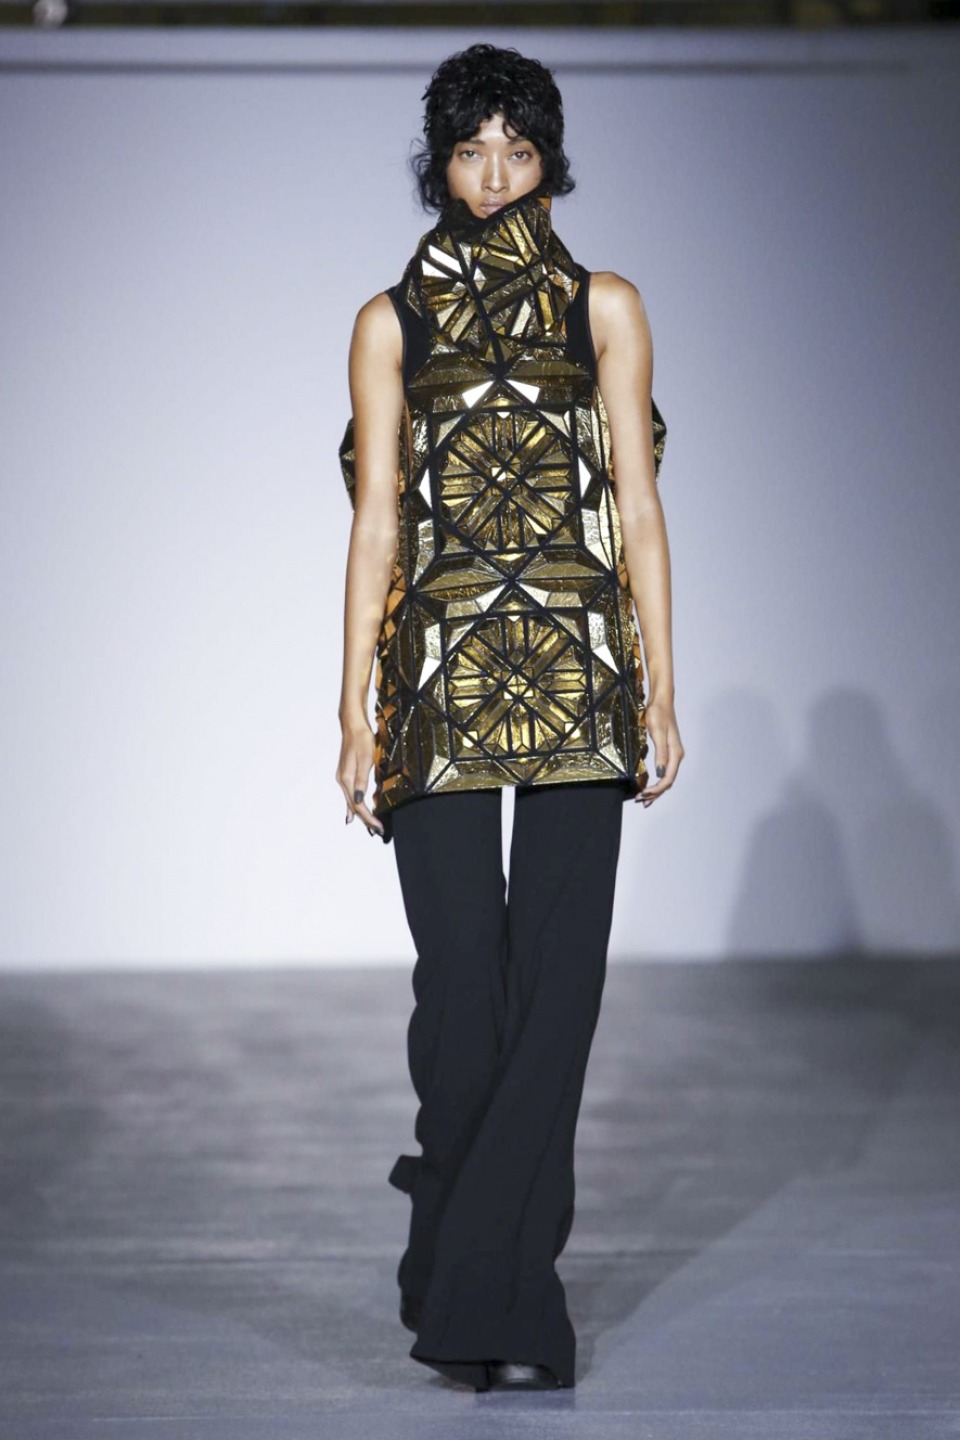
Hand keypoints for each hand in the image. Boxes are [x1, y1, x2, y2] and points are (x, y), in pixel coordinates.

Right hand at [337, 719, 384, 835]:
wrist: (352, 725)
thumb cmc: (361, 739)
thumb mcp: (366, 759)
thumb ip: (362, 781)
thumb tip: (358, 801)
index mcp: (347, 779)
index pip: (358, 805)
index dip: (368, 818)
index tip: (379, 827)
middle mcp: (342, 781)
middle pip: (353, 807)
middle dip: (366, 820)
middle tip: (378, 831)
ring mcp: (342, 778)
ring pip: (351, 802)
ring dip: (361, 815)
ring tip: (371, 825)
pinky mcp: (346, 774)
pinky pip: (350, 795)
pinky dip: (354, 806)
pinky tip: (353, 814)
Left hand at [637, 695, 683, 806]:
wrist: (662, 701)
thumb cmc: (658, 714)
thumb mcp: (657, 732)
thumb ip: (660, 753)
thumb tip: (660, 773)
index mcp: (675, 753)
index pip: (668, 778)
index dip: (657, 790)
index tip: (644, 795)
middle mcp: (676, 756)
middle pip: (668, 781)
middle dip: (655, 793)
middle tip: (640, 801)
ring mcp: (673, 754)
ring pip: (666, 778)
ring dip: (656, 790)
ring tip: (643, 799)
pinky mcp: (668, 752)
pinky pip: (664, 772)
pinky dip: (657, 782)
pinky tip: (649, 786)